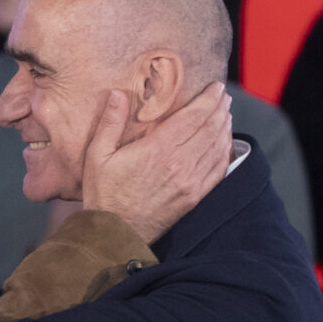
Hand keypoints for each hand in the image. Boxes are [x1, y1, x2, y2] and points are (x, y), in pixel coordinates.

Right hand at [82, 82, 231, 242]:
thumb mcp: (97, 156)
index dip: (208, 99)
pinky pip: (218, 170)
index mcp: (157, 150)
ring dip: (224, 127)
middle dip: (219, 108)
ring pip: (217, 147)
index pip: (193, 117)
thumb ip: (110, 123)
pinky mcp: (194, 197)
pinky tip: (224, 143)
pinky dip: (224, 152)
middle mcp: (179, 164)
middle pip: (210, 128)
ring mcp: (190, 182)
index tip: (215, 87)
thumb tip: (118, 93)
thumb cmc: (104, 194)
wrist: (116, 234)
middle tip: (222, 95)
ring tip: (225, 113)